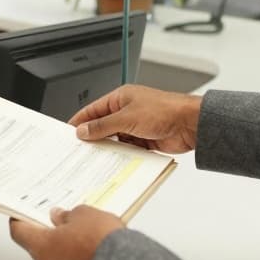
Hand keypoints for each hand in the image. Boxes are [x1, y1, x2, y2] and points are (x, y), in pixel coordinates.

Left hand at [9, 206, 124, 259]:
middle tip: (62, 224)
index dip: (19, 221)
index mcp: (41, 246)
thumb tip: (61, 217)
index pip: (19, 232)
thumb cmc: (100, 242)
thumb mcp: (83, 214)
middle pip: (40, 249)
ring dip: (66, 252)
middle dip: (50, 236)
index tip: (20, 215)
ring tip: (85, 239)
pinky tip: (93, 254)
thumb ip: (67, 216)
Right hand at [69, 84, 202, 153]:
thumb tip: (84, 130)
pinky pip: (127, 149)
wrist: (190, 124)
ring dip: (108, 148)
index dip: (80, 121)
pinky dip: (122, 155)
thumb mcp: (126, 118)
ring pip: (115, 139)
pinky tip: (114, 161)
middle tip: (79, 149)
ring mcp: (136, 126)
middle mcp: (127, 111)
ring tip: (95, 158)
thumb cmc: (165, 110)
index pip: (93, 110)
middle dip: (93, 137)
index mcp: (120, 98)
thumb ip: (103, 126)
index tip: (68, 132)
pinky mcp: (145, 140)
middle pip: (103, 126)